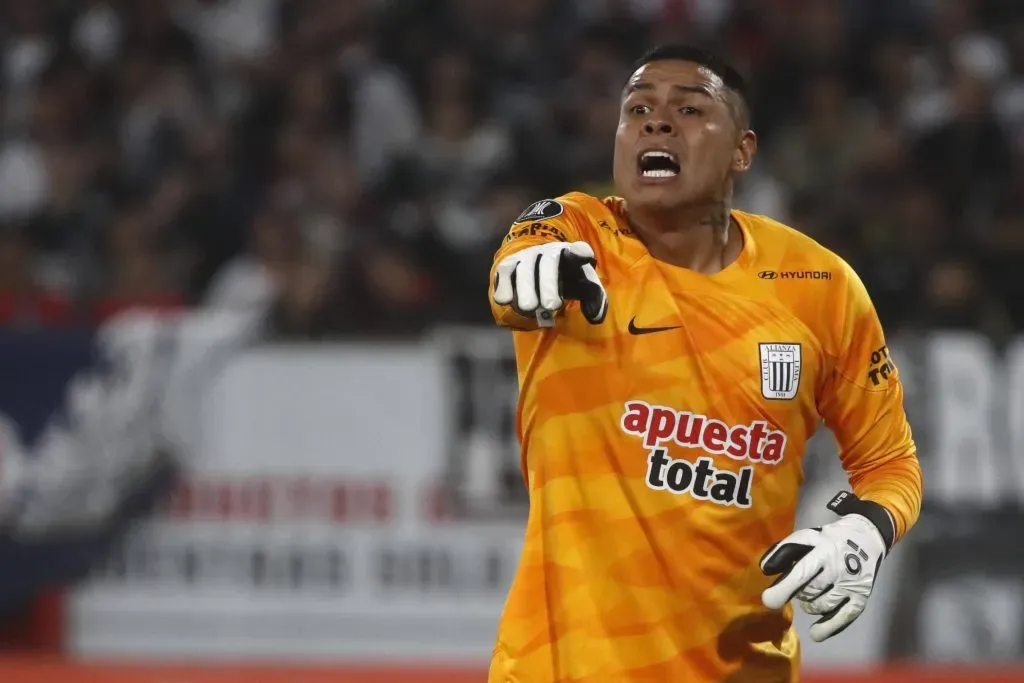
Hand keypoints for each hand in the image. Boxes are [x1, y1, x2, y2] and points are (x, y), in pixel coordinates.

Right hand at [492, 241, 607, 325]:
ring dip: (525, 288)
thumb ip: (594, 299)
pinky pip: (504, 272)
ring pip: (524, 267)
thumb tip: (595, 317)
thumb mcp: (583, 285)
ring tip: (529, 308)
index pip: (578, 249)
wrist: (537, 265)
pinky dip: (504, 285)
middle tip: (551, 306)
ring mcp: (526, 256)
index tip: (584, 255)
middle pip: (548, 262)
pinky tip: (505, 300)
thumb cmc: (565, 278)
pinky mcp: (508, 264)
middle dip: (548, 283)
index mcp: (570, 253)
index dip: (580, 252)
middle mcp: (548, 251)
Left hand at [760, 498, 891, 641]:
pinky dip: (827, 628)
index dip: (784, 588)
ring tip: (810, 594)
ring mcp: (852, 585)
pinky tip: (815, 633)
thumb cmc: (828, 540)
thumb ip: (784, 551)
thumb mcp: (807, 537)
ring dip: (809, 605)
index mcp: (824, 550)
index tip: (768, 601)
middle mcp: (840, 569)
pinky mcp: (862, 598)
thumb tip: (765, 570)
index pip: (802, 572)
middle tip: (799, 585)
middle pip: (809, 592)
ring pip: (821, 606)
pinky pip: (842, 618)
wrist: (867, 537)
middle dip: (797, 592)